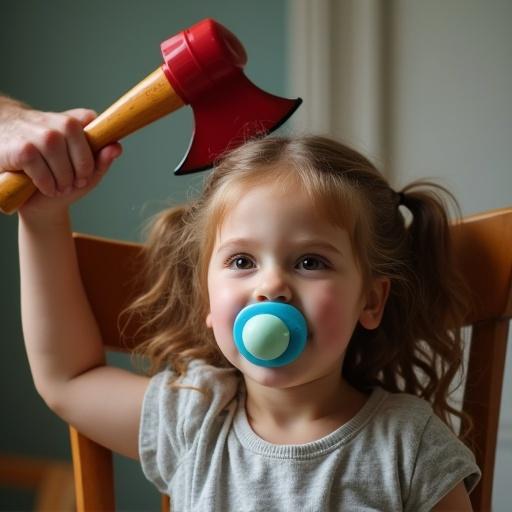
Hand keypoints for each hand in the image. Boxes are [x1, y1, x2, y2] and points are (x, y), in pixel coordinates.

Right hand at [0, 102, 121, 219]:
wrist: (14, 166)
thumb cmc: (52, 164)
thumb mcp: (79, 161)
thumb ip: (99, 155)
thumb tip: (117, 147)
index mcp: (74, 122)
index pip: (96, 140)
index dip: (91, 163)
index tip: (84, 174)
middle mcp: (58, 123)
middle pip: (82, 156)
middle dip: (79, 175)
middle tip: (72, 184)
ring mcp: (40, 134)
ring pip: (62, 164)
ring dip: (62, 182)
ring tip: (58, 187)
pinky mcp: (23, 149)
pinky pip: (42, 171)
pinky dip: (46, 184)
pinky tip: (45, 187)